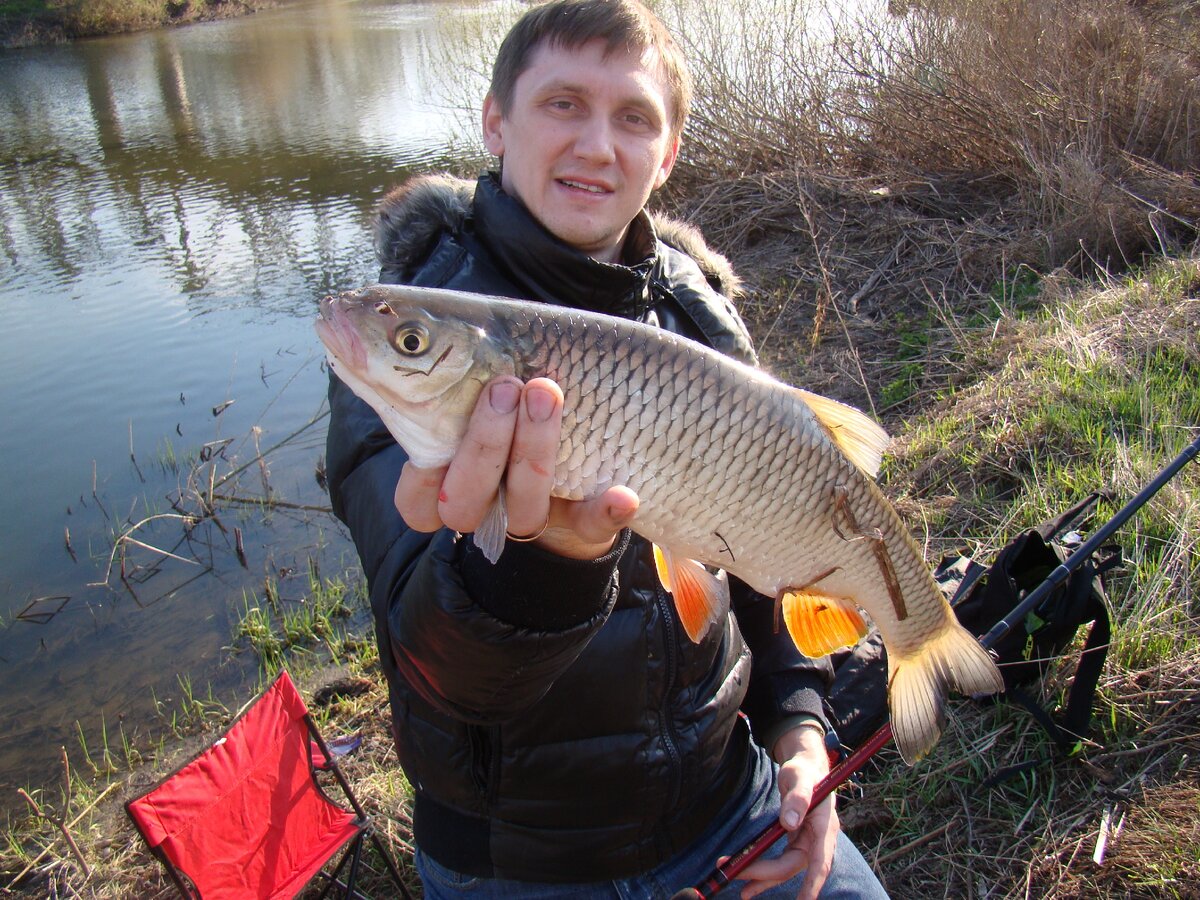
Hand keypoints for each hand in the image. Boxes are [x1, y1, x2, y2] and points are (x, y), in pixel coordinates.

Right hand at [393, 376, 638, 559]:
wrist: (577, 441)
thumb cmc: (511, 401)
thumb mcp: (477, 384)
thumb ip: (453, 370)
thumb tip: (417, 323)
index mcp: (446, 486)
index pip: (416, 505)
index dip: (422, 476)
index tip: (435, 424)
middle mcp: (486, 510)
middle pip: (466, 503)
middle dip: (484, 445)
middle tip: (505, 387)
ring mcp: (534, 519)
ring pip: (525, 513)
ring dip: (534, 452)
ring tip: (545, 393)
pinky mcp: (582, 525)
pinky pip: (592, 528)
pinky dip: (605, 511)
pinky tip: (623, 494)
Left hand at [737, 725, 837, 899]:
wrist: (805, 767)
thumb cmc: (804, 771)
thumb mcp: (800, 778)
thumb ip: (797, 798)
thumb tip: (789, 824)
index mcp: (824, 828)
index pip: (820, 861)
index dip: (812, 883)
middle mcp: (816, 841)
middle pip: (791, 866)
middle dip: (765, 874)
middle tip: (737, 874)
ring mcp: (805, 843)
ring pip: (783, 868)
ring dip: (762, 878)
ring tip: (742, 891)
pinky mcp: (794, 842)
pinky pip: (779, 862)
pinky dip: (764, 872)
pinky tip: (749, 882)